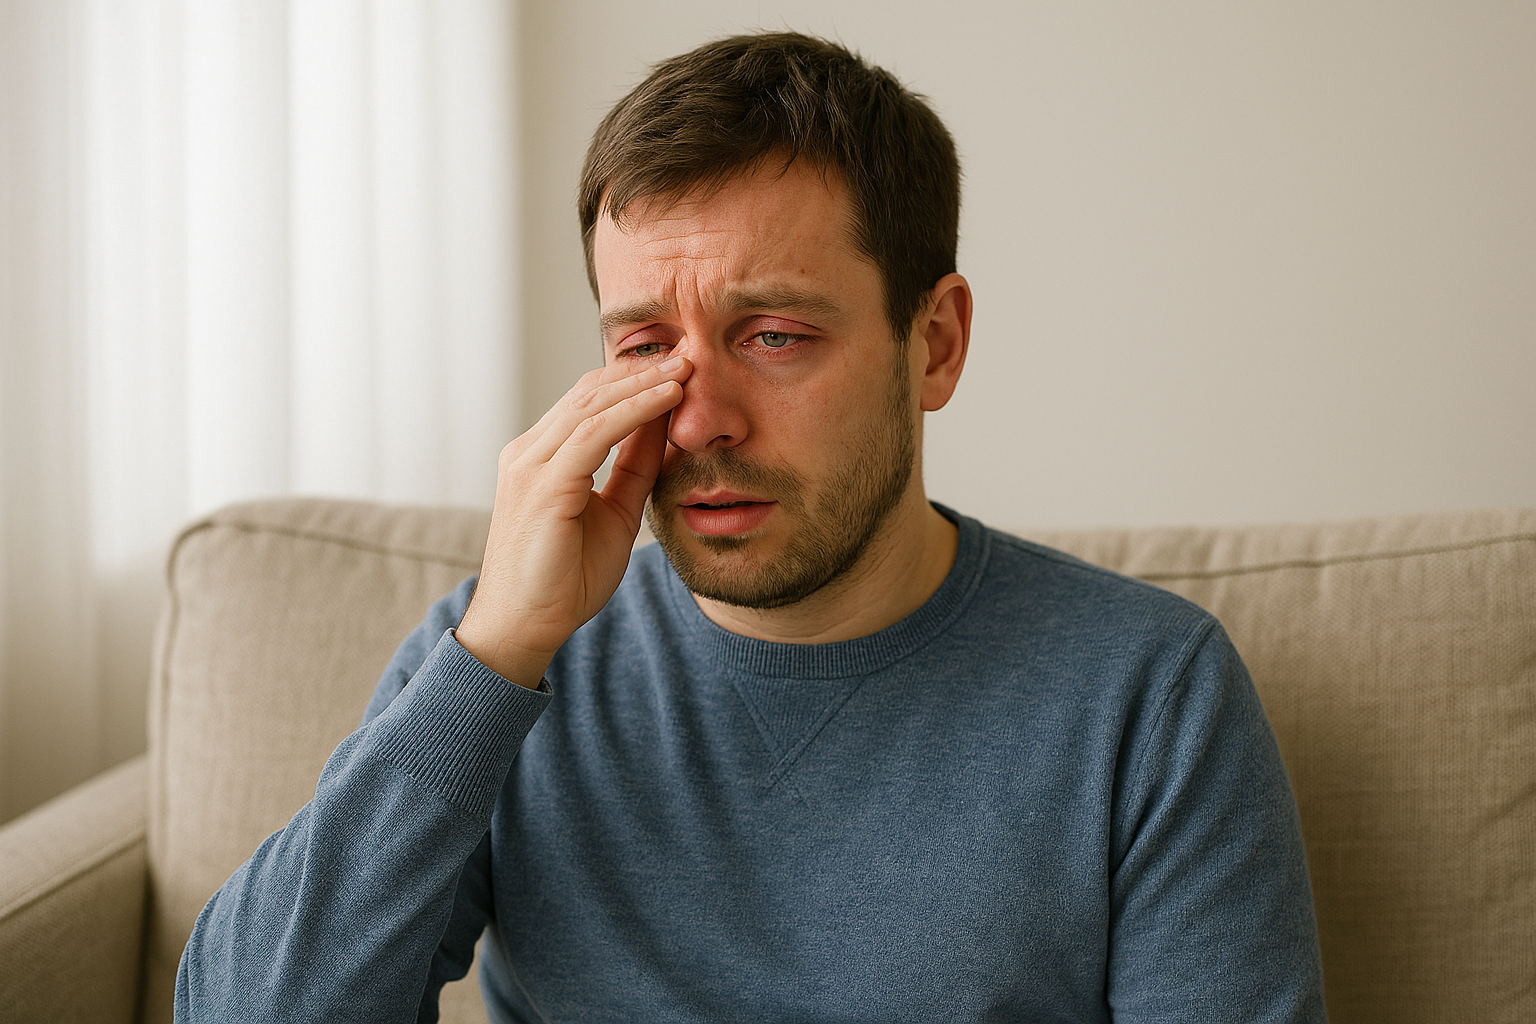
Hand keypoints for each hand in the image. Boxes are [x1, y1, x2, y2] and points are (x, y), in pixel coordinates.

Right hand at [454, 356, 691, 686]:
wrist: (525, 626)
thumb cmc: (564, 579)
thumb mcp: (615, 513)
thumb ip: (634, 470)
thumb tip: (665, 429)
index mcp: (541, 457)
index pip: (589, 400)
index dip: (634, 380)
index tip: (680, 370)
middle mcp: (529, 452)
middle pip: (590, 391)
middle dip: (642, 370)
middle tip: (691, 354)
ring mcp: (530, 465)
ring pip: (592, 403)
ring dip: (644, 383)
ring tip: (687, 369)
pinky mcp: (541, 484)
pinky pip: (594, 433)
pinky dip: (635, 411)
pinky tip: (668, 399)